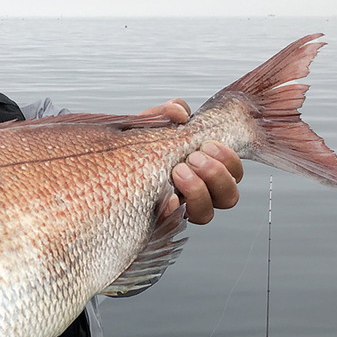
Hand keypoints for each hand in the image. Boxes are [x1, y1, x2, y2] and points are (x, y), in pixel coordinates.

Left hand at [142, 99, 243, 224]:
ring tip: (178, 171)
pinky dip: (172, 210)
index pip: (233, 173)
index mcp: (201, 170)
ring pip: (207, 214)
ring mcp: (178, 210)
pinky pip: (175, 224)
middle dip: (216, 175)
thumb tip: (181, 113)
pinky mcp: (159, 223)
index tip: (207, 145)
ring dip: (199, 191)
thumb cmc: (131, 148)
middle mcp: (195, 194)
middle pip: (228, 197)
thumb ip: (165, 113)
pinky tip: (165, 198)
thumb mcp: (148, 125)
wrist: (103, 172)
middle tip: (192, 158)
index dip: (228, 161)